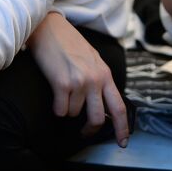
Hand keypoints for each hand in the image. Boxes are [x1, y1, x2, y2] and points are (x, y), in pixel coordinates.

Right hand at [28, 13, 129, 145]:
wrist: (49, 28)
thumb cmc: (68, 43)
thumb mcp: (92, 60)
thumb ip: (99, 80)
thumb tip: (101, 104)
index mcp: (105, 75)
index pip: (119, 107)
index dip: (122, 128)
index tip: (123, 142)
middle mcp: (95, 80)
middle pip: (96, 119)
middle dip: (89, 130)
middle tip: (83, 132)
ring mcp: (79, 82)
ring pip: (73, 114)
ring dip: (67, 110)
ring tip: (62, 92)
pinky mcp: (62, 84)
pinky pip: (60, 110)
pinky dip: (56, 107)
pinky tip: (54, 93)